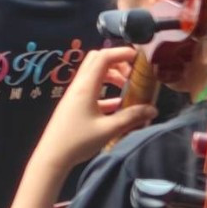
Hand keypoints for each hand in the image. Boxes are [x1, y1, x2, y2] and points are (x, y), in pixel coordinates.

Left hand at [27, 46, 156, 172]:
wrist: (53, 154)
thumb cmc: (79, 140)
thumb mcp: (108, 129)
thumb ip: (131, 117)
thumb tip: (153, 108)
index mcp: (86, 86)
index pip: (103, 58)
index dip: (121, 53)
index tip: (139, 57)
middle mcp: (79, 85)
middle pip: (97, 61)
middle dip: (117, 62)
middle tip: (135, 73)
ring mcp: (76, 94)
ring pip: (95, 74)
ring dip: (113, 76)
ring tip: (131, 88)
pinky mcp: (76, 104)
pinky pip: (94, 90)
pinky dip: (107, 91)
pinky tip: (121, 104)